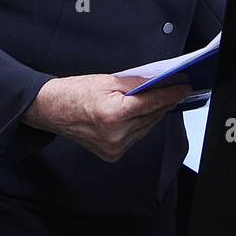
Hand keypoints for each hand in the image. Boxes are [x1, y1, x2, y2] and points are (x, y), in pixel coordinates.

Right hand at [23, 73, 190, 161]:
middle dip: (164, 102)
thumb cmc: (74, 93)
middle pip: (151, 117)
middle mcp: (115, 135)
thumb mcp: (106, 81)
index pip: (151, 102)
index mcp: (113, 115)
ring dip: (155, 114)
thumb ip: (135, 83)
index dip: (171, 93)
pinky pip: (136, 137)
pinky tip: (144, 113)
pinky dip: (142, 125)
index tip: (184, 87)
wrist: (51, 110)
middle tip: (175, 88)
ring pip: (146, 128)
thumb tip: (157, 82)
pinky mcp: (112, 154)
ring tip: (162, 99)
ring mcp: (114, 148)